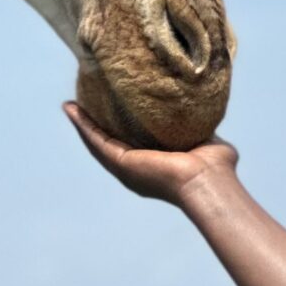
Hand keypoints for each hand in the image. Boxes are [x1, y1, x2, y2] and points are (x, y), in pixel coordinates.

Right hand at [64, 102, 239, 207]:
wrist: (208, 180)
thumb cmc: (215, 168)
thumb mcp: (206, 141)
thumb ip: (201, 129)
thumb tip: (207, 113)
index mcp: (153, 166)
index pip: (130, 143)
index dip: (117, 127)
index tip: (108, 109)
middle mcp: (136, 170)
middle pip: (108, 142)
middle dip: (93, 124)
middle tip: (80, 105)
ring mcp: (126, 168)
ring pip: (97, 141)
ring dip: (82, 123)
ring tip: (69, 105)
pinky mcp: (121, 163)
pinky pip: (96, 140)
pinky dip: (83, 125)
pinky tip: (72, 109)